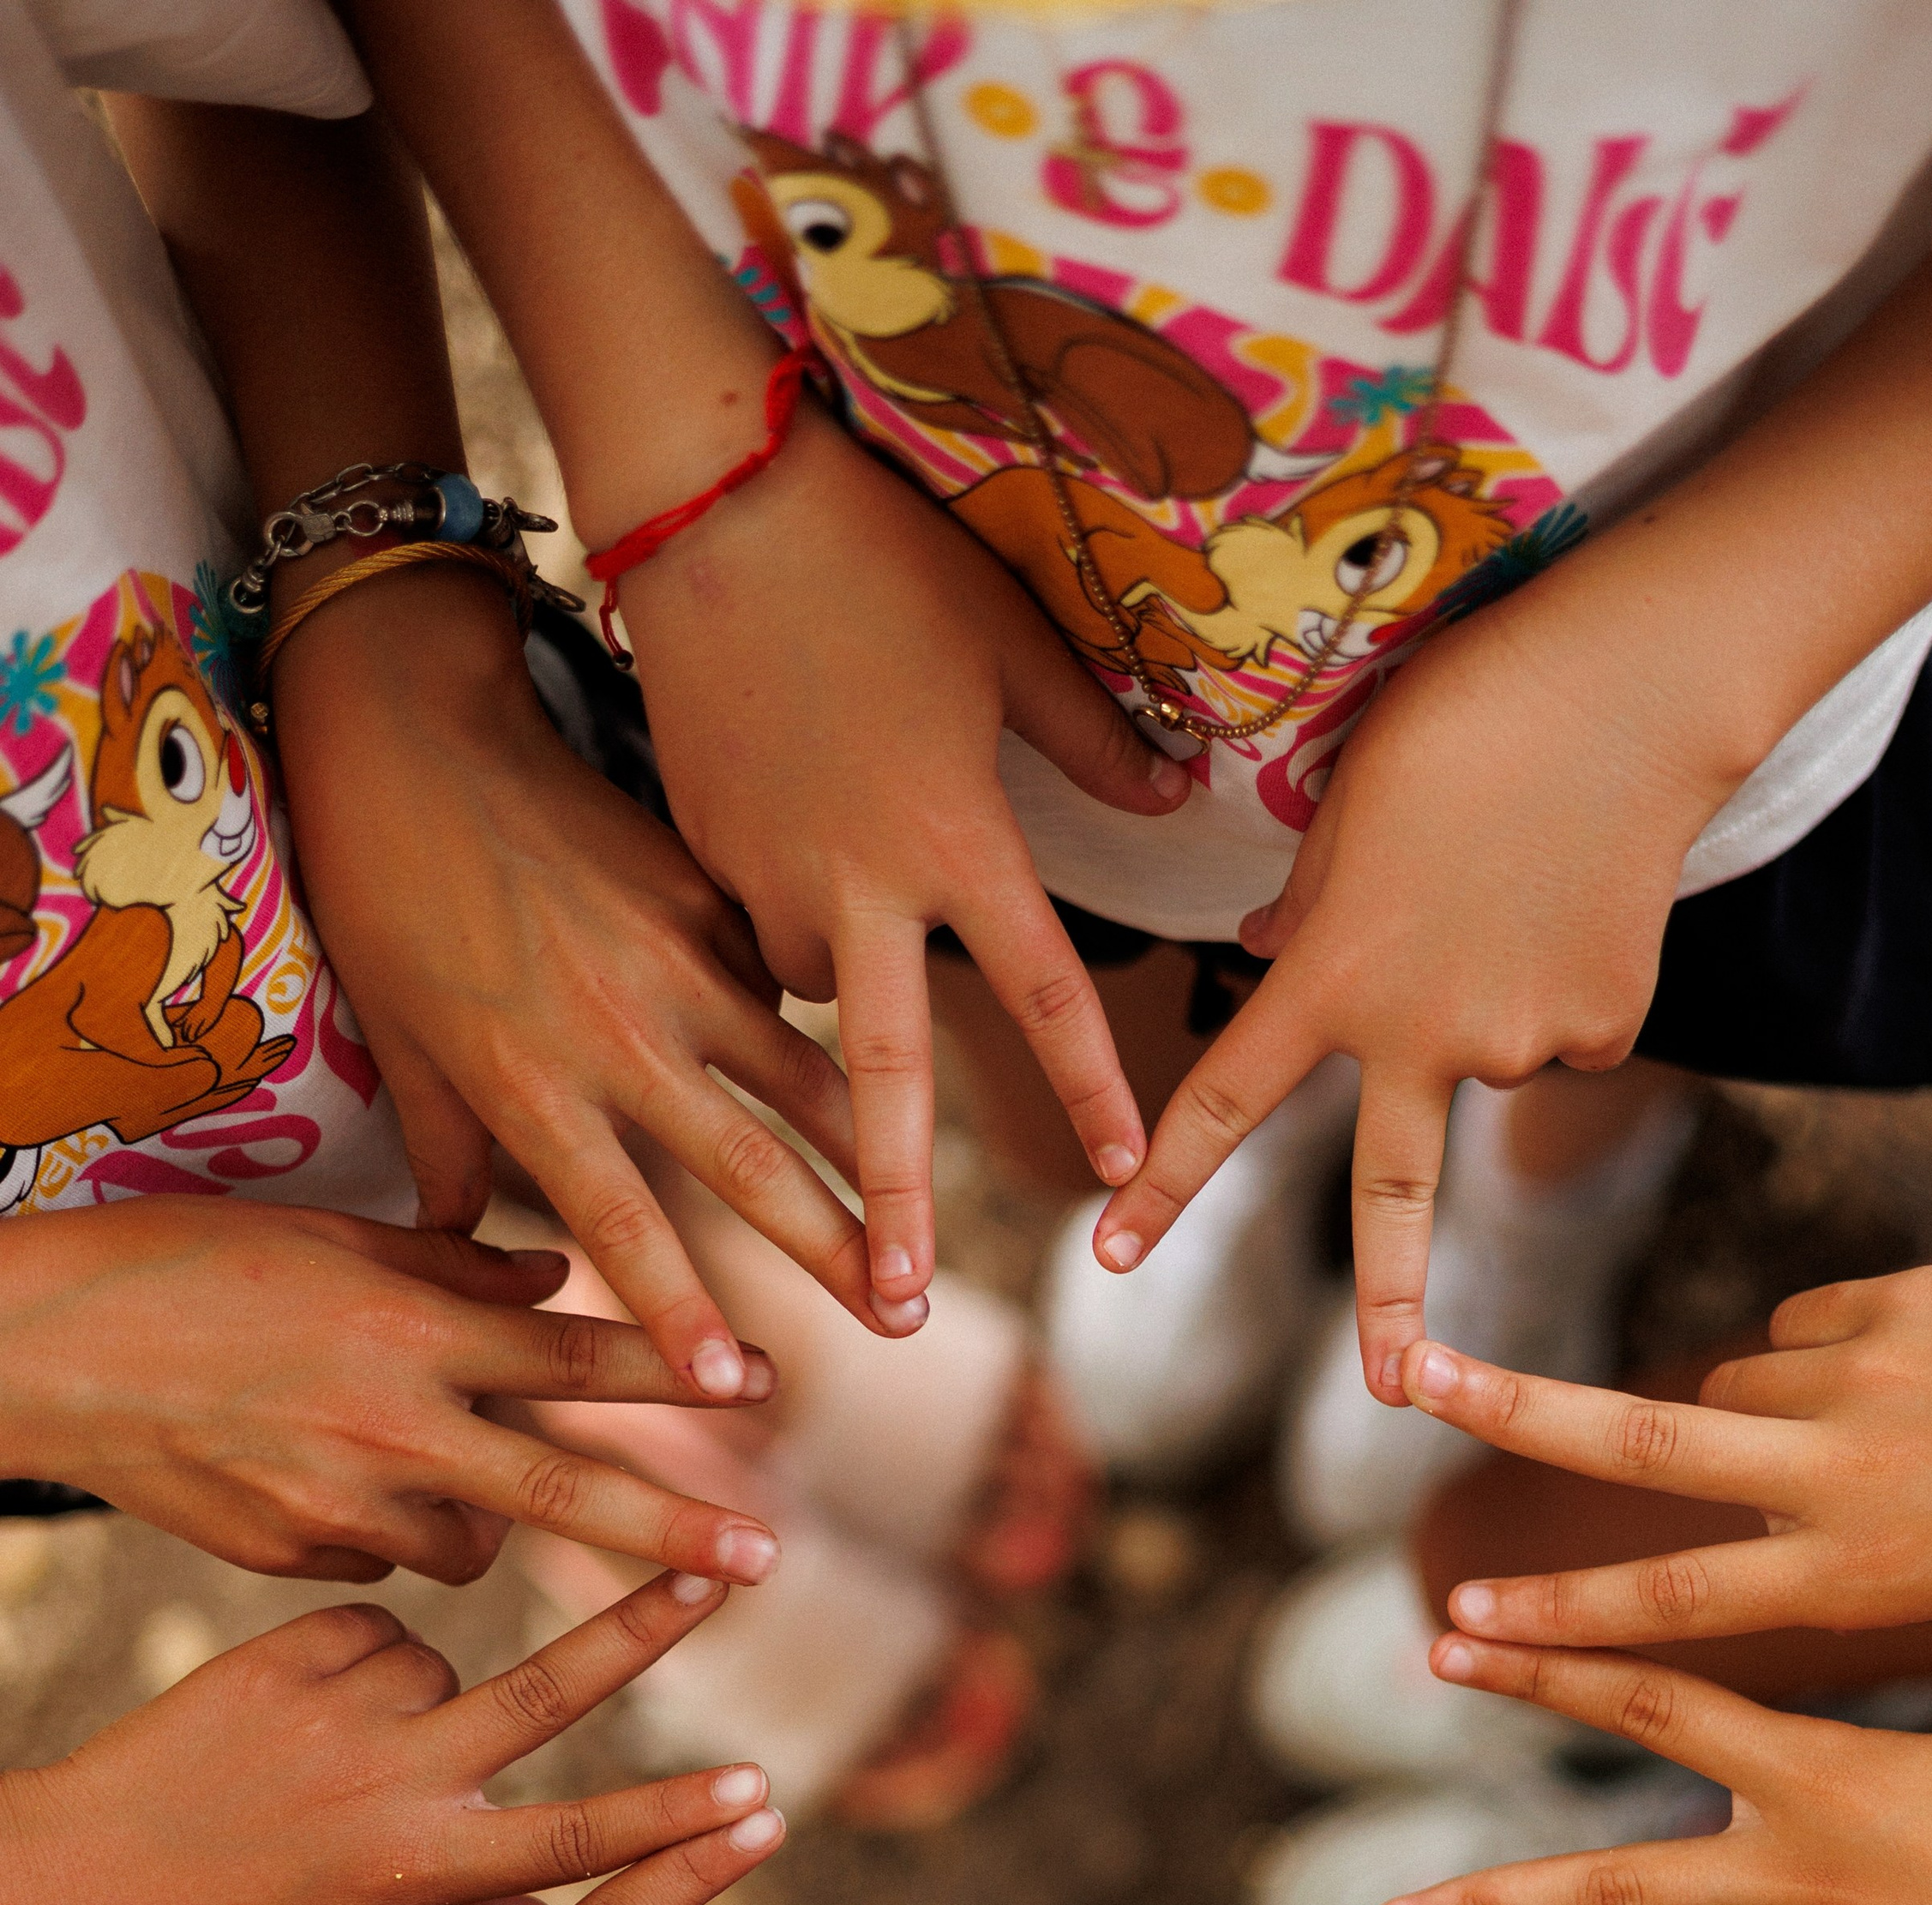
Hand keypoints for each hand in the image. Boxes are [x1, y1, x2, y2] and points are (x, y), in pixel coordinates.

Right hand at [0, 1199, 778, 1584]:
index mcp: (408, 1327)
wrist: (35, 1353)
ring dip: (495, 1519)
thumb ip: (453, 1268)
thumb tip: (561, 1279)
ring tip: (448, 1468)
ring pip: (477, 1545)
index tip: (769, 1388)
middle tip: (765, 1560)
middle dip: (675, 1534)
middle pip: (569, 1494)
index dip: (681, 1372)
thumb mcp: (324, 1238)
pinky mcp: (292, 1561)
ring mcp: (339, 1507)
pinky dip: (390, 1533)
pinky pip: (383, 1563)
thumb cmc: (178, 1265)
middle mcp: (389, 1425)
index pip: (580, 1357)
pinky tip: (334, 1483)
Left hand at [0, 1570, 780, 1904]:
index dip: (681, 1823)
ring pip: (443, 1665)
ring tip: (331, 1770)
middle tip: (730, 1561)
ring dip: (428, 1701)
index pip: (581, 1845)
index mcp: (413, 1869)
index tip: (765, 1799)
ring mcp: (329, 1706)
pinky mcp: (277, 1654)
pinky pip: (369, 1638)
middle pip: (549, 1689)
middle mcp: (385, 1778)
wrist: (50, 1888)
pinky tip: (297, 1722)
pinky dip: (359, 1670)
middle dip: (650, 1627)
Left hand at [274, 571, 876, 1380]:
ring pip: (803, 1080)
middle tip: (899, 1320)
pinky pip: (782, 992)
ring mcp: (676, 962)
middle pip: (748, 1167)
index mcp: (531, 1084)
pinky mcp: (710, 902)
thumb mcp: (408, 1049)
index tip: (739, 1385)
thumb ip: (447, 1166)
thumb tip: (457, 1268)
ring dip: (873, 1159)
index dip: (682, 1311)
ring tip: (922, 1227)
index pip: (623, 1223)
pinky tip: (876, 1089)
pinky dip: (823, 1042)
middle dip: (832, 1253)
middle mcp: (617, 1034)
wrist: (418, 738)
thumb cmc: (389, 902)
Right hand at [621, 410, 1189, 1319]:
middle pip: (886, 1077)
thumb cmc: (879, 558)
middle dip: (891, 1200)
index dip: (1092, 1088)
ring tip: (842, 934)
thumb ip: (1095, 738)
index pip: (1043, 992)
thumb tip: (1173, 796)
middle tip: (892, 1309)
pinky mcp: (696, 855)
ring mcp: (765, 878)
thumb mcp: (1009, 643)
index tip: (1129, 1175)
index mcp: (956, 841)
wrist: (708, 504)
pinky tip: (779, 860)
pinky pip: (749, 934)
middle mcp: (862, 886)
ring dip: (841, 1007)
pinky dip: (776, 930)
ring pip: (816, 998)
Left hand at [1090, 582, 1731, 1391]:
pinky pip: (1568, 1029)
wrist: (1633, 689)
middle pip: (1393, 1198)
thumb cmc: (1465, 716)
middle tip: (1394, 1394)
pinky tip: (1579, 898)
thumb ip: (1306, 908)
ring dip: (1488, 997)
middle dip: (1391, 1309)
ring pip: (1487, 1053)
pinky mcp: (1608, 1025)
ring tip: (1515, 874)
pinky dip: (1565, 983)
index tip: (1108, 1256)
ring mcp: (1523, 1041)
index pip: (1223, 1102)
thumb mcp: (1347, 802)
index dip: (1164, 1188)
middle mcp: (1425, 1034)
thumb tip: (1265, 958)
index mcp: (1333, 978)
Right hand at [1404, 1255, 1931, 1647]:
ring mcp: (1864, 1378)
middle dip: (1512, 1410)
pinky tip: (1913, 1376)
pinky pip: (1807, 1327)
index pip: (1675, 1598)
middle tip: (1412, 1374)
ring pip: (1730, 1386)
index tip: (1458, 1620)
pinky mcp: (1893, 1303)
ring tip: (1854, 1440)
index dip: (1557, 1617)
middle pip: (1639, 1441)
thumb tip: (1723, 1508)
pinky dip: (1826, 1356)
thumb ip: (1830, 1558)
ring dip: (1746, 1417)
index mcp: (1861, 1576)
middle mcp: (1842, 1476)